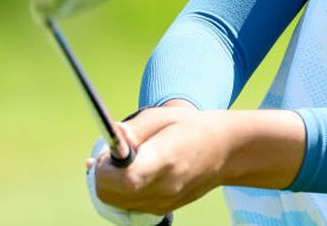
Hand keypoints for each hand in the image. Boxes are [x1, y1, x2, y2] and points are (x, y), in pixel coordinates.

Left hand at [92, 105, 230, 215]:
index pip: (124, 178)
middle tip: (113, 155)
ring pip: (114, 202)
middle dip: (101, 174)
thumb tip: (111, 138)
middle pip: (109, 194)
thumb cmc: (191, 127)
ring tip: (126, 162)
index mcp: (164, 160)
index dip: (105, 166)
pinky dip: (121, 191)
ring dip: (109, 183)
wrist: (225, 151)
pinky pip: (127, 205)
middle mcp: (164, 188)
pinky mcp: (162, 210)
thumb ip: (131, 130)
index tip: (109, 151)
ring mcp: (163, 203)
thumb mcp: (161, 116)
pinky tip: (133, 173)